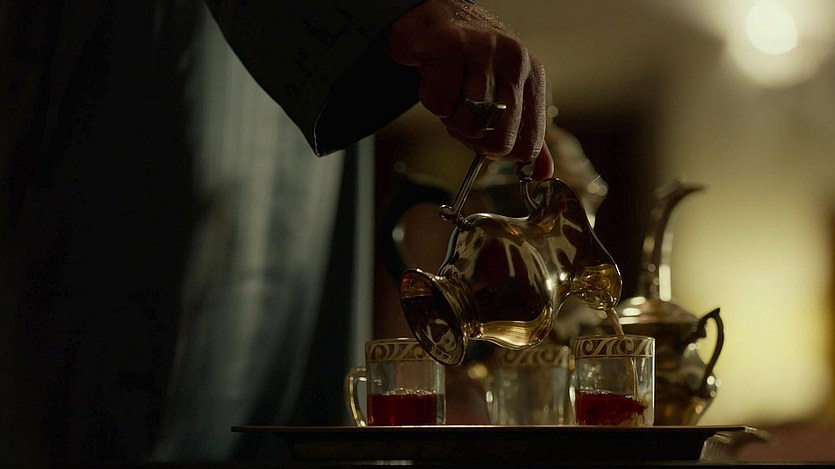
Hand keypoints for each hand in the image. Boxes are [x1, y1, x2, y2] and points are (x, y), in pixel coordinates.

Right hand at [387, 0, 552, 180]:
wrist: (436, 15)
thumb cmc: (471, 59)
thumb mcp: (507, 92)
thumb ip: (525, 132)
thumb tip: (541, 173)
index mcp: (532, 76)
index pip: (528, 144)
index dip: (501, 153)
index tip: (486, 140)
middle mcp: (514, 60)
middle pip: (499, 140)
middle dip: (473, 139)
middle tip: (462, 117)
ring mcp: (483, 52)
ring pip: (467, 123)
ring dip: (450, 118)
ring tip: (449, 93)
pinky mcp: (448, 48)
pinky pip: (439, 104)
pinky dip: (431, 100)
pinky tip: (434, 78)